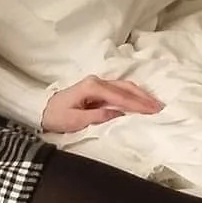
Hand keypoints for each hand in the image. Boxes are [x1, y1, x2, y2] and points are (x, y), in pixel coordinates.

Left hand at [41, 75, 162, 133]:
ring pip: (125, 86)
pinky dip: (133, 95)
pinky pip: (119, 90)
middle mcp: (96, 81)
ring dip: (141, 95)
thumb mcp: (75, 120)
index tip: (153, 112)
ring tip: (155, 105)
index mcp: (91, 87)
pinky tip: (142, 101)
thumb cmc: (56, 116)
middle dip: (144, 98)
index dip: (138, 105)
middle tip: (161, 108)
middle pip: (126, 87)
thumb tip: (119, 115)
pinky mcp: (97, 88)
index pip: (120, 96)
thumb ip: (97, 117)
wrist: (41, 110)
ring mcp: (97, 83)